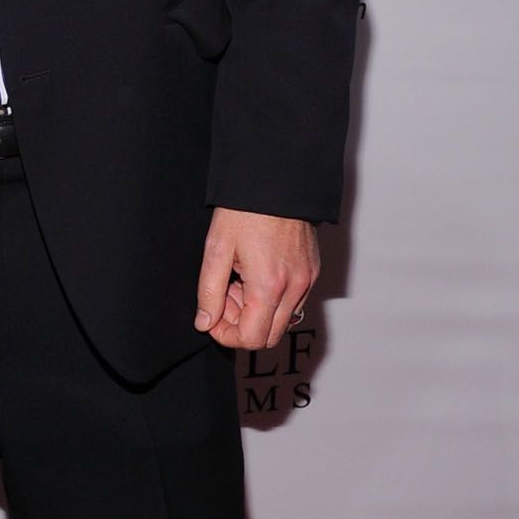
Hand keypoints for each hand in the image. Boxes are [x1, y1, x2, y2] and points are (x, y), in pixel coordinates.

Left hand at [194, 210, 319, 353]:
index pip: (252, 338)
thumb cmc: (244, 210)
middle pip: (270, 336)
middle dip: (242, 326)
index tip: (213, 319)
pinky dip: (272, 299)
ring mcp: (308, 279)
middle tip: (225, 297)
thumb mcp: (216, 250)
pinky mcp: (313, 270)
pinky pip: (293, 302)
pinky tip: (255, 274)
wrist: (276, 180)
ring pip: (282, 321)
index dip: (227, 336)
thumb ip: (209, 292)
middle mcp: (295, 287)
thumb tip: (205, 323)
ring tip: (239, 281)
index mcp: (269, 286)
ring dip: (257, 313)